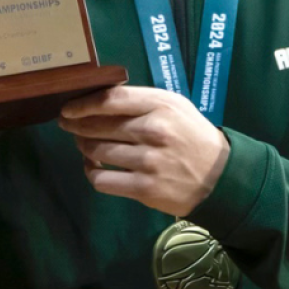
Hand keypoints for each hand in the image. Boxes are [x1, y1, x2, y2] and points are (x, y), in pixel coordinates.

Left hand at [58, 86, 230, 216]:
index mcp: (160, 105)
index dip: (82, 104)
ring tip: (84, 145)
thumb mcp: (174, 106)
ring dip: (84, 147)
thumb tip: (99, 100)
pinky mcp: (144, 188)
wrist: (220, 176)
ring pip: (96, 152)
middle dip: (76, 126)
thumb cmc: (192, 135)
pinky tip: (93, 167)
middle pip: (98, 125)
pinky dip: (91, 173)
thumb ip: (141, 101)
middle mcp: (153, 131)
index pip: (110, 100)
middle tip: (68, 125)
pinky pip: (102, 180)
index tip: (68, 109)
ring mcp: (148, 161)